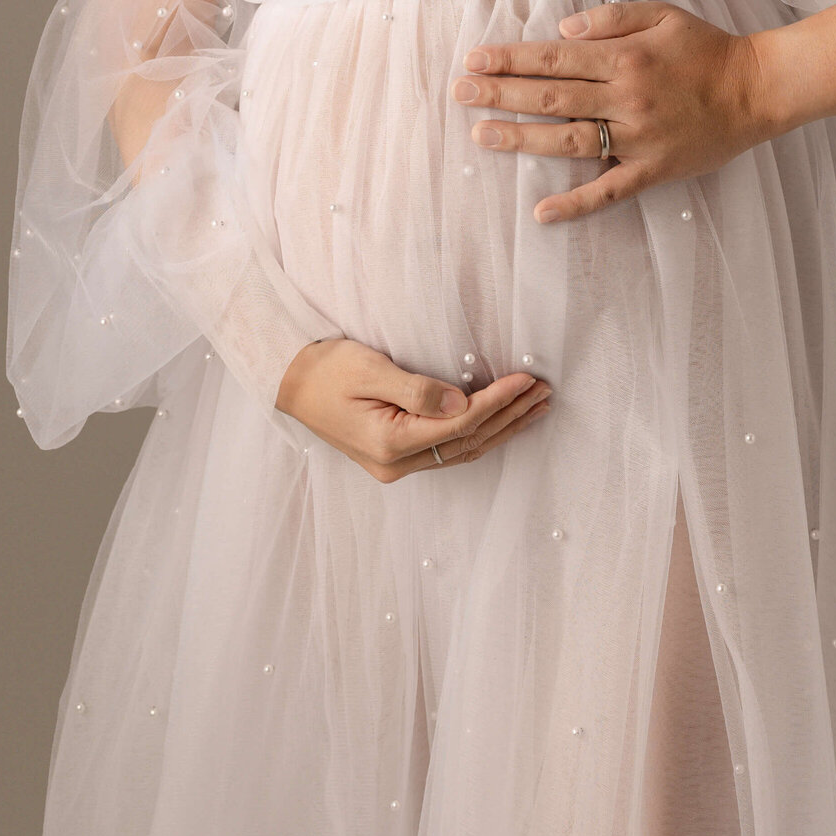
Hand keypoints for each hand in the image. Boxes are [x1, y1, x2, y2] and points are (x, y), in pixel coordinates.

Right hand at [275, 337, 550, 480]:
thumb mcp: (369, 370)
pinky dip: (480, 434)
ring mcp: (396, 465)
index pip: (460, 423)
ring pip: (463, 450)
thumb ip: (417, 388)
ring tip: (535, 407)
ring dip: (501, 428)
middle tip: (544, 393)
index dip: (497, 402)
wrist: (291, 383)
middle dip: (510, 417)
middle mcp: (396, 464)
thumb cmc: (327, 370)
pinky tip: (501, 422)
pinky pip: (449, 448)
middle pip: (468, 442)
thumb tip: (462, 403)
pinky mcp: (396, 456)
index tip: (526, 380)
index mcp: (390, 443)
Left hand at [451, 0, 777, 223]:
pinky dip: (576, 205)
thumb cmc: (706, 49)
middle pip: (551, 97)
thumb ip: (610, 18)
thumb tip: (561, 28)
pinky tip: (542, 213)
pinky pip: (609, 192)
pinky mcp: (653, 171)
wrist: (757, 90)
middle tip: (460, 93)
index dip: (510, 59)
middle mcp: (625, 98)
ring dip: (521, 139)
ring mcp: (638, 138)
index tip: (474, 60)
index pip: (553, 58)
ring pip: (568, 141)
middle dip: (501, 93)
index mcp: (624, 58)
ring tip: (481, 134)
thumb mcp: (662, 14)